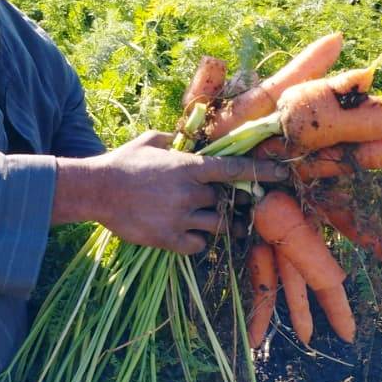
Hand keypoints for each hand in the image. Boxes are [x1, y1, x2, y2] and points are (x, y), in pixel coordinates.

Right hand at [53, 131, 287, 254]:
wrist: (97, 190)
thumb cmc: (123, 162)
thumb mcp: (149, 141)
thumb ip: (172, 140)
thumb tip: (182, 138)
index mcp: (189, 167)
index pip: (234, 169)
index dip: (262, 171)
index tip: (283, 174)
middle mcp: (190, 192)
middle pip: (225, 200)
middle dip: (226, 201)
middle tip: (222, 201)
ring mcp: (181, 217)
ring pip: (216, 224)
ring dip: (218, 223)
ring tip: (217, 222)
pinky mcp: (169, 239)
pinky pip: (198, 244)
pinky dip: (198, 241)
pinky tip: (187, 234)